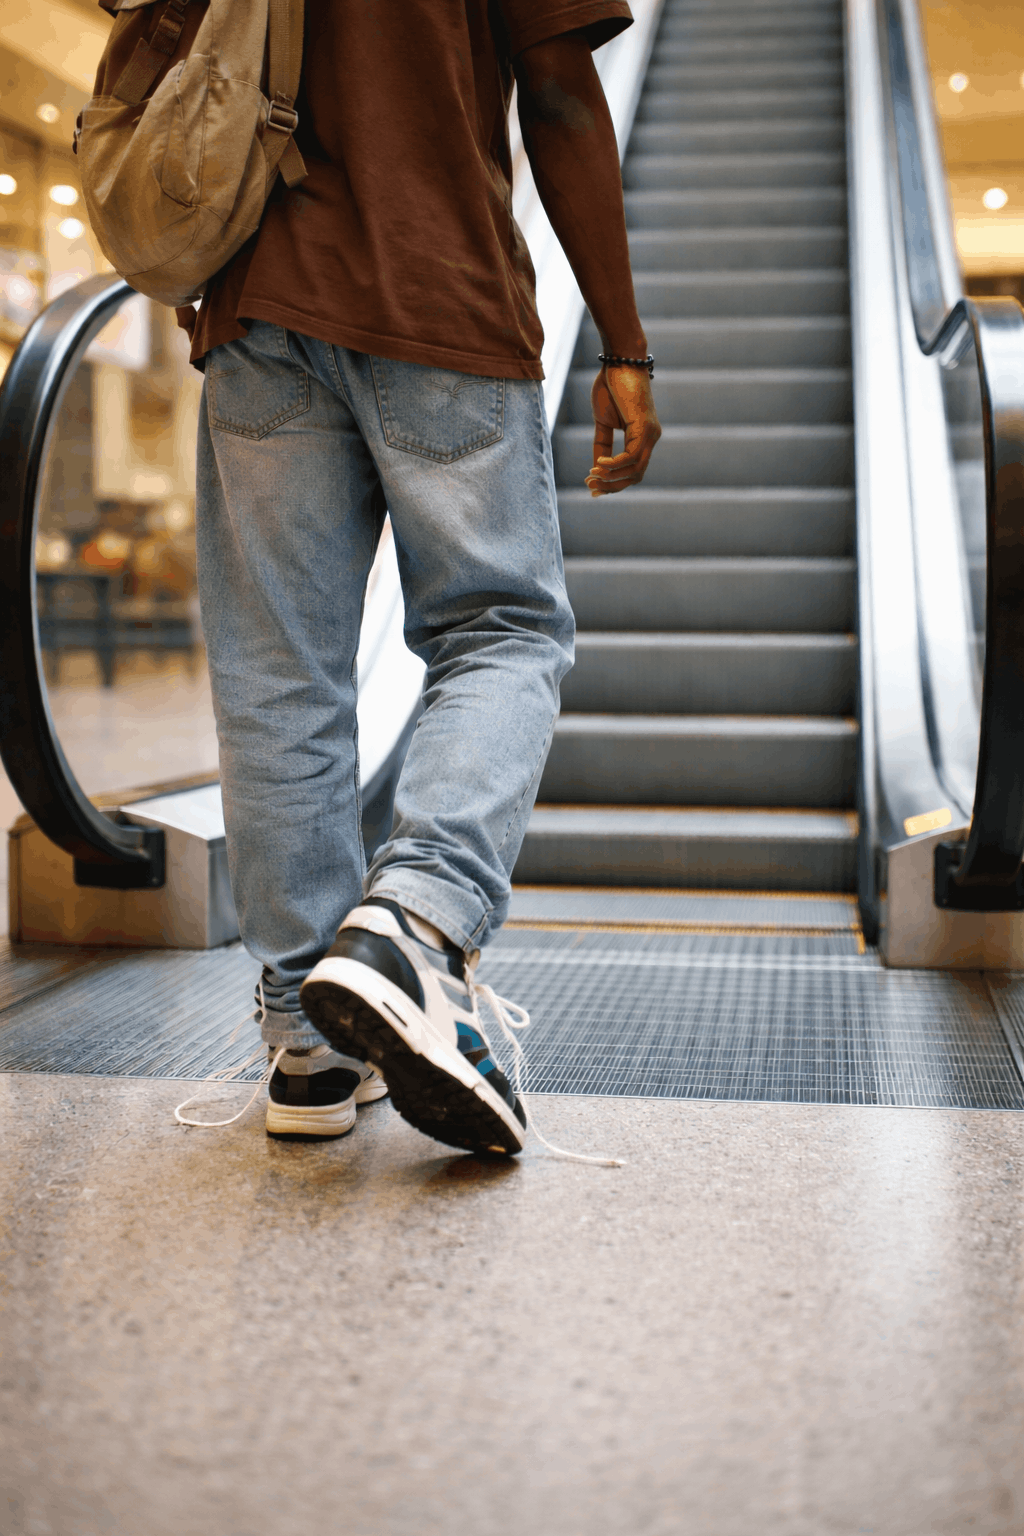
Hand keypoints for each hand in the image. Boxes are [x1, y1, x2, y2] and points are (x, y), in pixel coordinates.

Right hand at [586, 364, 660, 496]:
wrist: (619, 360)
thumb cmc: (611, 385)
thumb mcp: (603, 421)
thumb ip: (602, 443)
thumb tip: (597, 467)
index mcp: (642, 437)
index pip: (632, 470)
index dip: (613, 483)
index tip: (591, 486)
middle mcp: (651, 438)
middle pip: (635, 476)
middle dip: (612, 486)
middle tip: (591, 486)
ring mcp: (651, 434)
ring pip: (635, 470)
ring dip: (611, 478)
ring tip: (592, 475)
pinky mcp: (645, 427)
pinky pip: (630, 457)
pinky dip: (613, 464)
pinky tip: (598, 464)